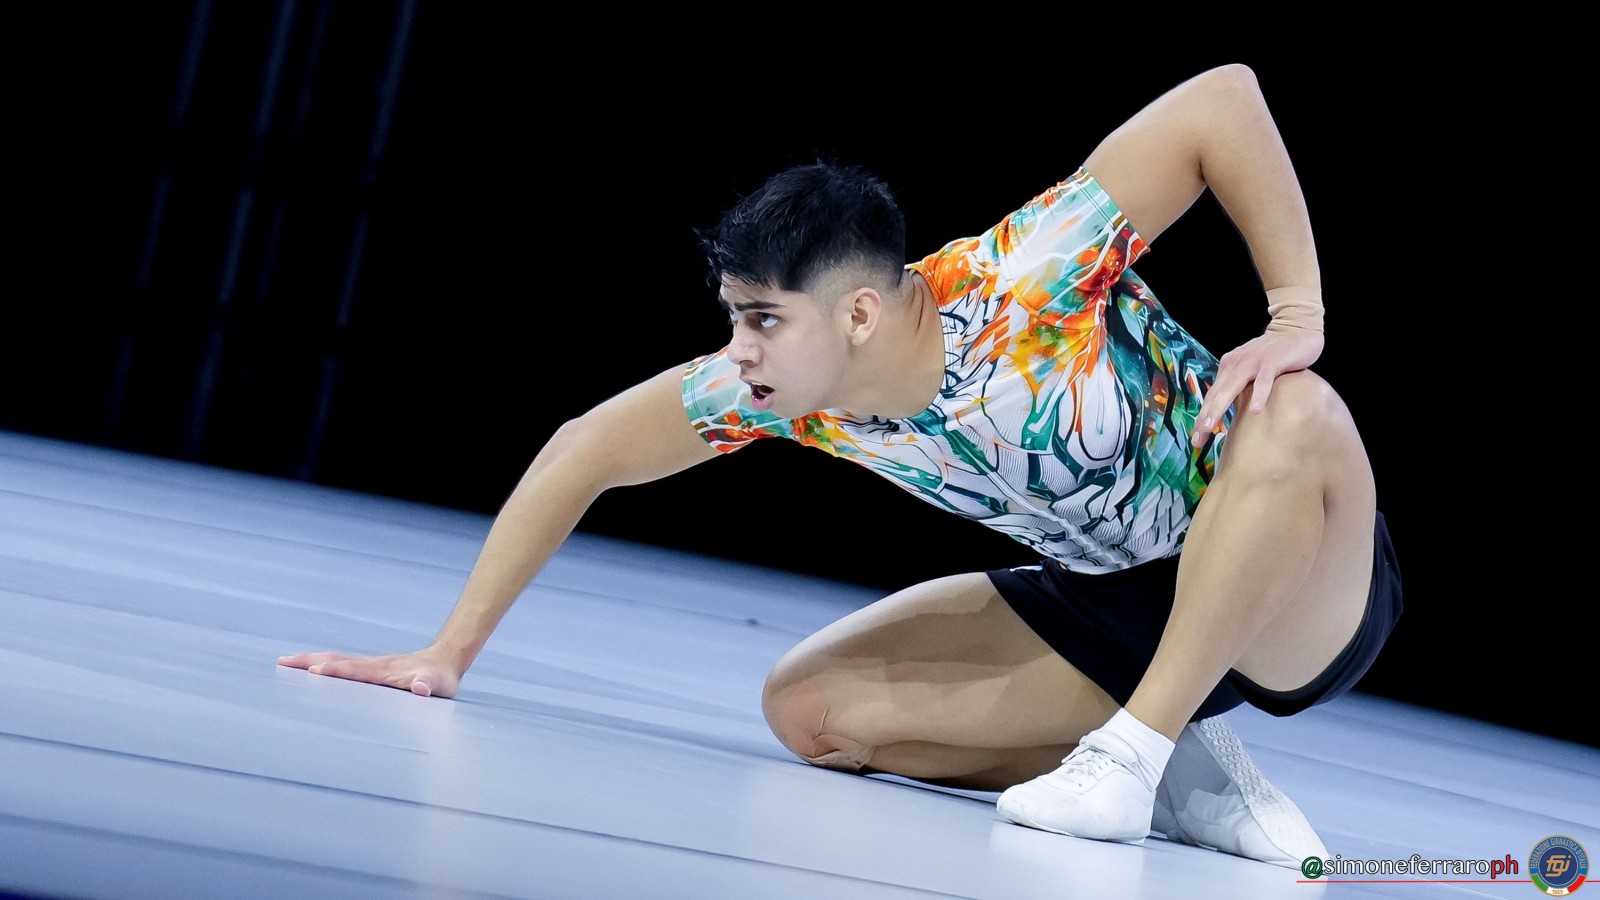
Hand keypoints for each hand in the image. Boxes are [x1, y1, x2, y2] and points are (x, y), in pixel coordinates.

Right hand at [276, 647, 460, 697]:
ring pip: (336, 659)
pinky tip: (311, 668)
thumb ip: (429, 687)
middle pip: (337, 660)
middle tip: (283, 662)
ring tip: (286, 662)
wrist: (445, 659)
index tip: (313, 672)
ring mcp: (371, 665)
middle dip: (310, 661)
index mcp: (384, 671)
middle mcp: (373, 665)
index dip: (335, 671)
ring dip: (311, 660)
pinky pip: (342, 663)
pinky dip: (323, 663)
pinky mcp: (371, 668)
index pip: (354, 671)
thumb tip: (421, 689)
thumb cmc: (440, 678)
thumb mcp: (438, 685)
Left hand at [1190, 326, 1323, 446]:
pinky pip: (1263, 380)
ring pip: (1232, 387)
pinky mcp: (1272, 361)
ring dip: (1220, 407)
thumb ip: (1238, 385)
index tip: (1197, 438)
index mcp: (1228, 367)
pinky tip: (1255, 410)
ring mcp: (1253, 362)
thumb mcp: (1250, 369)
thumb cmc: (1273, 355)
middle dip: (1205, 417)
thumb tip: (1229, 409)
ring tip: (1211, 426)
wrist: (1296, 329)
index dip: (1203, 417)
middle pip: (1216, 394)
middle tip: (1198, 437)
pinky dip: (1259, 394)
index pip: (1212, 395)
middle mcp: (1236, 363)